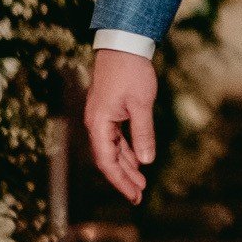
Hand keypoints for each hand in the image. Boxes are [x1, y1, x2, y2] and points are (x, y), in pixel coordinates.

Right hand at [84, 46, 155, 205]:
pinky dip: (127, 151)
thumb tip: (146, 161)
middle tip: (139, 197)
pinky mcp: (109, 111)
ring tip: (141, 184)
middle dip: (124, 179)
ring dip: (126, 166)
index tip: (134, 196)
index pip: (107, 162)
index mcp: (99, 124)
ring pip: (113, 150)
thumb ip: (143, 133)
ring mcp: (101, 118)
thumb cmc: (131, 71)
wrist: (123, 44)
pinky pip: (116, 138)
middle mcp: (95, 123)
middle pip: (108, 159)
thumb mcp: (142, 104)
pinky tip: (137, 160)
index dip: (120, 181)